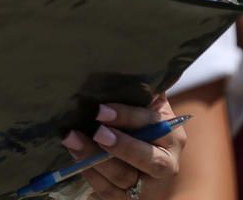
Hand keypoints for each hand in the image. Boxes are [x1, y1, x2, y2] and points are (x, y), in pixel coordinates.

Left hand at [61, 94, 185, 199]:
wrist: (146, 168)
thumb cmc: (140, 126)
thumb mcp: (147, 108)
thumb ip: (141, 90)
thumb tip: (130, 56)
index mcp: (171, 134)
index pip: (152, 125)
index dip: (127, 117)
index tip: (101, 110)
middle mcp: (166, 163)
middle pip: (147, 159)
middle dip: (120, 146)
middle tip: (95, 131)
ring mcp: (148, 186)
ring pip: (124, 177)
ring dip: (95, 159)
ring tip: (71, 141)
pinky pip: (109, 191)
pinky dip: (90, 175)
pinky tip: (75, 159)